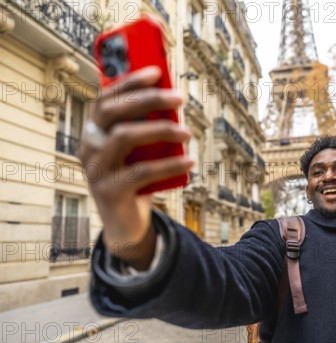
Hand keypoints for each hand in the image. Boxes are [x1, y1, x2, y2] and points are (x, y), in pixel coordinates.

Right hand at [78, 66, 192, 266]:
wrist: (126, 222)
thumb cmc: (136, 178)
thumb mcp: (140, 151)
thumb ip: (147, 128)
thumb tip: (173, 100)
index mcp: (94, 131)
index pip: (106, 98)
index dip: (129, 81)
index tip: (157, 71)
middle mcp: (89, 147)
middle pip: (113, 112)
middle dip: (147, 99)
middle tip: (179, 98)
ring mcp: (96, 169)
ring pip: (124, 137)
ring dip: (160, 130)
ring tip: (187, 133)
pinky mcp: (109, 192)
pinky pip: (141, 172)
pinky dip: (169, 165)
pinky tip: (189, 161)